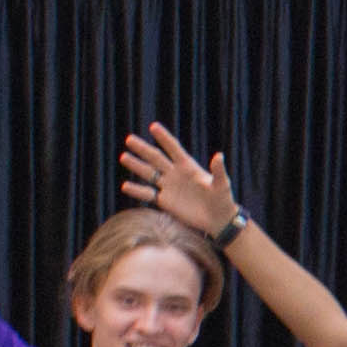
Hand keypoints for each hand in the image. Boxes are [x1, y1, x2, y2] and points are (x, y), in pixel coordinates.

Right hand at [116, 122, 238, 239]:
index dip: (164, 138)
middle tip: (129, 139)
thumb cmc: (223, 199)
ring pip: (149, 174)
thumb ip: (218, 171)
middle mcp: (175, 174)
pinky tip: (125, 186)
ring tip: (124, 157)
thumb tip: (219, 156)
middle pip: (156, 158)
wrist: (218, 219)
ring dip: (137, 166)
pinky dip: (138, 191)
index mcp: (188, 166)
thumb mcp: (222, 184)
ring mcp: (169, 187)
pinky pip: (148, 195)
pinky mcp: (165, 201)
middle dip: (143, 149)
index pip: (174, 148)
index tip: (153, 126)